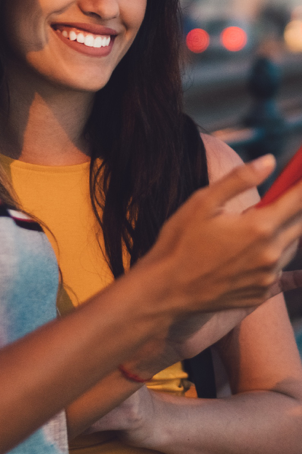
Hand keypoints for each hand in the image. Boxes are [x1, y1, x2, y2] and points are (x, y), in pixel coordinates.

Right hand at [124, 155, 301, 375]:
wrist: (166, 291)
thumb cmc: (180, 241)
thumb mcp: (203, 201)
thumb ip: (239, 178)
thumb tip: (269, 160)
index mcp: (259, 227)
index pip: (298, 199)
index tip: (301, 173)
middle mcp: (271, 254)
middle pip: (301, 222)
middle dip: (295, 206)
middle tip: (281, 197)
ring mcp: (267, 277)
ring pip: (291, 246)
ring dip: (283, 231)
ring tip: (255, 225)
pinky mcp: (261, 293)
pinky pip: (278, 270)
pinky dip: (271, 255)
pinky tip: (247, 251)